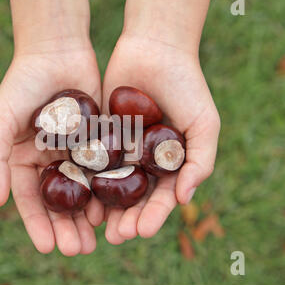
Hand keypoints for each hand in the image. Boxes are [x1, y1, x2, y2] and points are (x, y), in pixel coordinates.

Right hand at [0, 43, 104, 255]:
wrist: (57, 51)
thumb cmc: (23, 83)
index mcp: (23, 160)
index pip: (29, 200)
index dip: (37, 225)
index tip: (47, 248)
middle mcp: (49, 161)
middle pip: (58, 203)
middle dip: (66, 228)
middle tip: (77, 250)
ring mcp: (74, 153)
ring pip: (82, 193)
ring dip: (87, 218)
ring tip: (95, 241)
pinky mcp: (97, 143)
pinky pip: (102, 172)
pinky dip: (105, 192)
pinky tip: (111, 211)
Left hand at [101, 34, 220, 243]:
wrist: (155, 48)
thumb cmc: (186, 85)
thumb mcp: (204, 123)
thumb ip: (201, 161)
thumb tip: (186, 199)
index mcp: (170, 162)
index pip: (162, 196)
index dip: (153, 215)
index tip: (141, 231)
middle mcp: (144, 159)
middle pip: (134, 196)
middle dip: (126, 218)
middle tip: (115, 237)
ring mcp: (121, 147)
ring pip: (110, 183)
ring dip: (104, 206)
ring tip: (95, 225)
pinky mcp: (100, 133)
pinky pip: (92, 159)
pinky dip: (87, 177)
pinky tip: (79, 193)